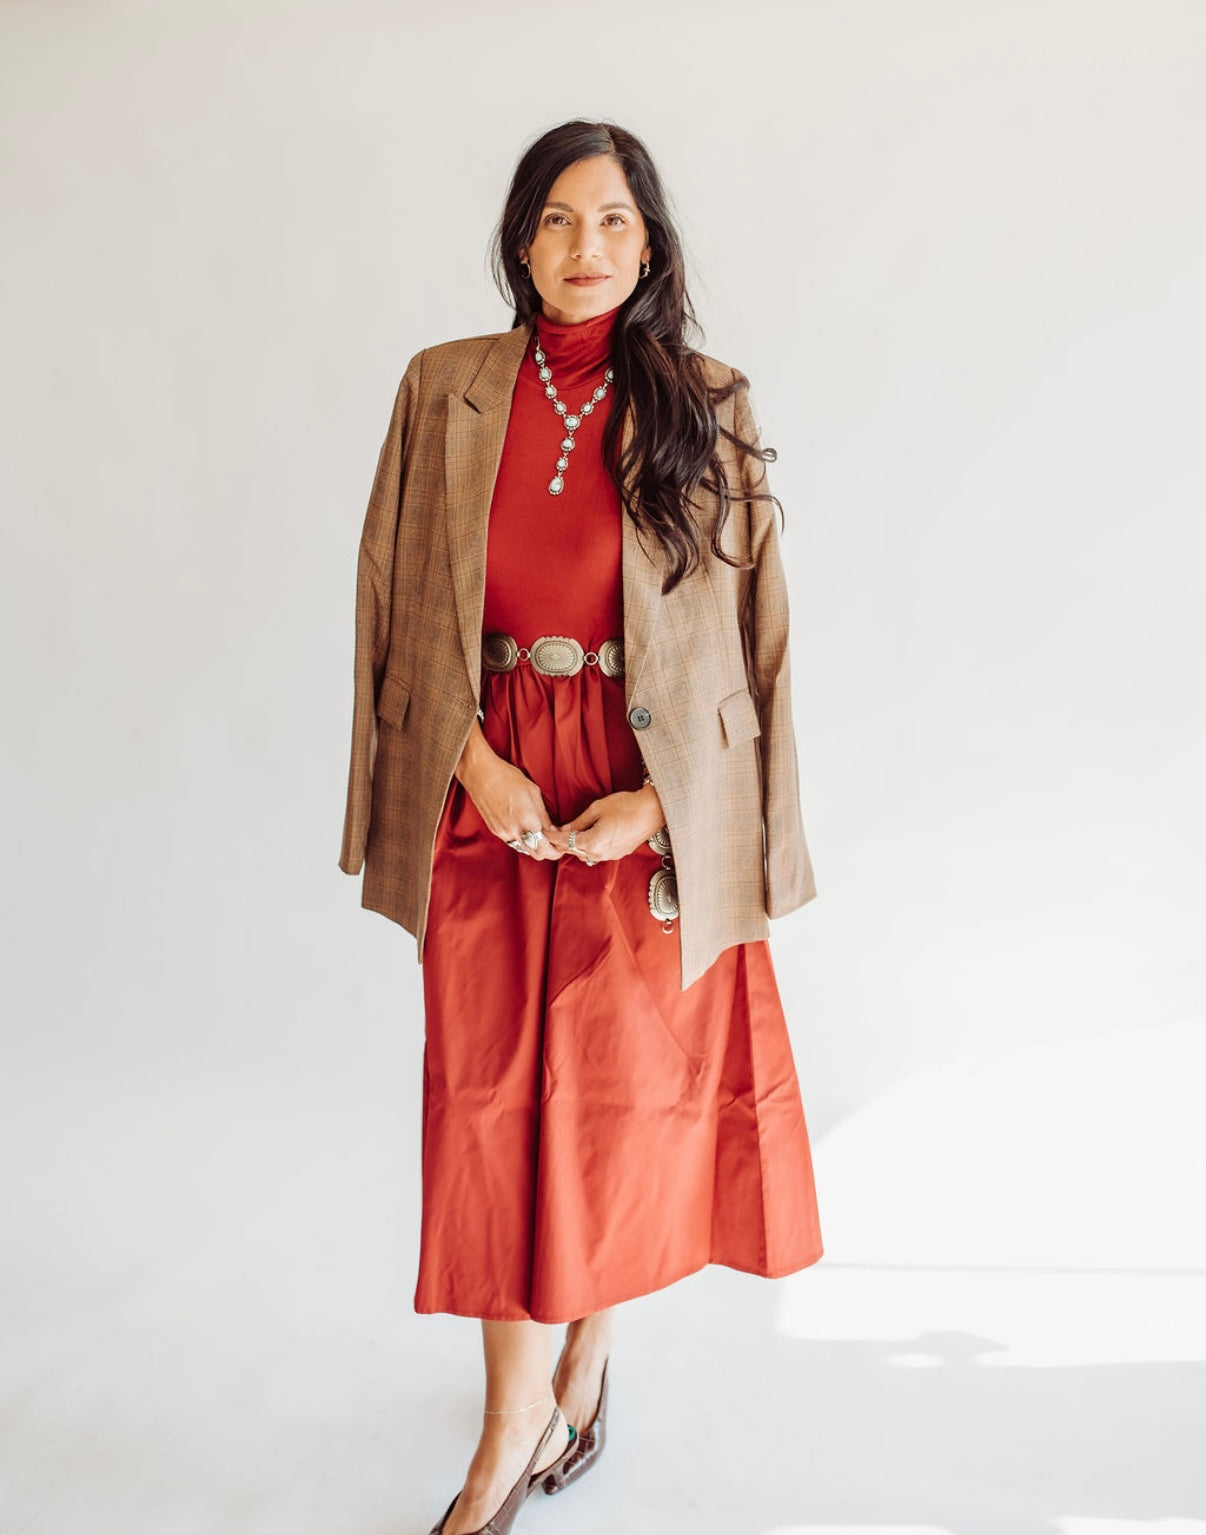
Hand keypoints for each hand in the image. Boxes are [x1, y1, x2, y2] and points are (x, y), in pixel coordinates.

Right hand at [455, 722, 562, 860]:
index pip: (545, 848)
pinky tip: (527, 829)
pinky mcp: (495, 831)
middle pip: (535, 854)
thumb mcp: (533, 793)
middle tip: (555, 842)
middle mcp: (513, 831)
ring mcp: (502, 832)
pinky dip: (523, 840)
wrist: (480, 774)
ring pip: (524, 849)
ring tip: (542, 834)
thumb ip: (544, 816)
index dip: (556, 851)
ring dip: (534, 846)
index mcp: (526, 820)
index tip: (562, 847)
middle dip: (547, 851)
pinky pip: (513, 842)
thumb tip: (554, 831)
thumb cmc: (507, 778)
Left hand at [547, 785, 665, 864]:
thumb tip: (565, 829)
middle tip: (551, 835)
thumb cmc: (626, 806)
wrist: (652, 811)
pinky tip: (585, 839)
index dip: (553, 836)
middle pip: (574, 851)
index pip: (566, 841)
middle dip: (561, 843)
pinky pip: (597, 853)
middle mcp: (600, 854)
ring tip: (566, 836)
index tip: (544, 832)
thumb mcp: (597, 809)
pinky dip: (588, 847)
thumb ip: (578, 822)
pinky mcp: (618, 853)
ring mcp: (610, 855)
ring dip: (575, 846)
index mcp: (593, 843)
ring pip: (585, 854)